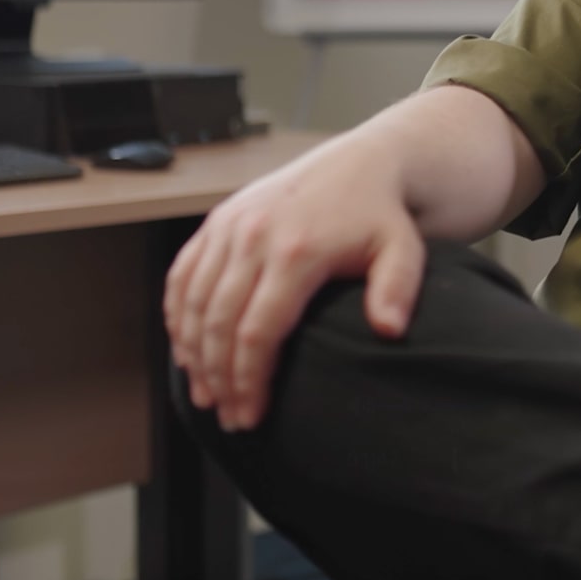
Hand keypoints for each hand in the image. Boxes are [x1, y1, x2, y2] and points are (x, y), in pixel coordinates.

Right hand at [162, 135, 426, 431]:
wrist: (360, 161)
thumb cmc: (381, 215)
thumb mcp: (403, 249)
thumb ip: (398, 289)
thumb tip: (389, 331)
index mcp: (296, 250)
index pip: (258, 331)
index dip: (249, 380)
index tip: (251, 416)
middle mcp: (253, 236)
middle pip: (218, 324)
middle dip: (219, 379)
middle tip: (229, 418)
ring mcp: (229, 225)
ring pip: (193, 302)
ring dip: (192, 354)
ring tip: (206, 395)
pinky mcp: (217, 220)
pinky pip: (182, 274)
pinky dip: (177, 316)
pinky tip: (186, 350)